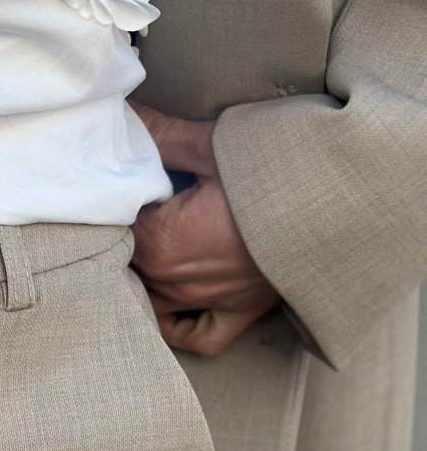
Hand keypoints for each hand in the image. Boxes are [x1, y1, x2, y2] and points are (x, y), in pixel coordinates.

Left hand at [129, 101, 279, 356]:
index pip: (114, 229)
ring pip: (151, 299)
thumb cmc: (274, 172)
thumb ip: (159, 135)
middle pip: (128, 264)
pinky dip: (177, 324)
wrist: (337, 207)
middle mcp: (173, 282)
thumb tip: (121, 116)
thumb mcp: (212, 145)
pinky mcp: (235, 315)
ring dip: (145, 276)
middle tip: (145, 210)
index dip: (119, 206)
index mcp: (160, 243)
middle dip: (130, 239)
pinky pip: (194, 335)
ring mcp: (203, 303)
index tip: (130, 187)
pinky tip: (171, 304)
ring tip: (154, 246)